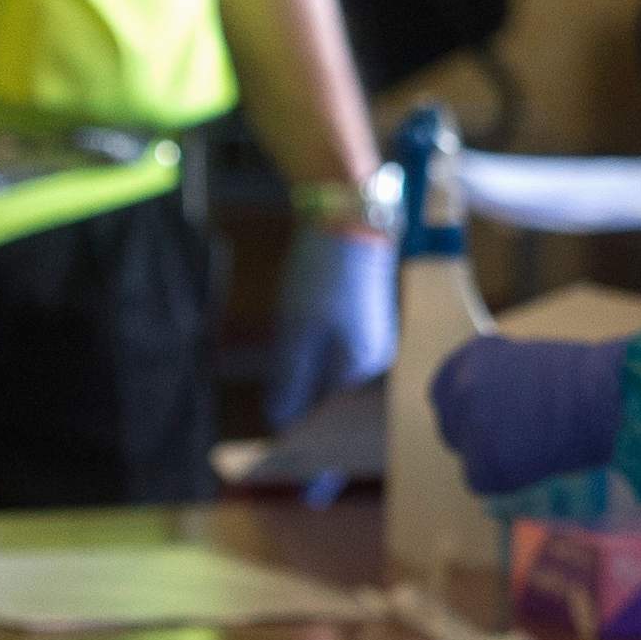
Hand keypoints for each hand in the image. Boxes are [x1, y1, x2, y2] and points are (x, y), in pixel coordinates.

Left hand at [266, 222, 398, 427]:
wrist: (349, 219)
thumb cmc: (323, 278)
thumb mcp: (297, 334)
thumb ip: (289, 380)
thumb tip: (278, 420)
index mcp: (358, 367)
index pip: (319, 404)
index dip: (289, 400)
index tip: (266, 393)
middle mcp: (373, 357)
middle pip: (325, 382)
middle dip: (296, 375)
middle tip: (276, 350)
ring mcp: (373, 333)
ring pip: (328, 358)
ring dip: (303, 353)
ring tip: (287, 328)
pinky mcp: (366, 312)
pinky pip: (335, 337)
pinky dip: (313, 333)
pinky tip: (301, 312)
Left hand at [433, 333, 629, 495]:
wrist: (606, 400)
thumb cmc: (583, 379)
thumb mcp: (528, 365)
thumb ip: (501, 383)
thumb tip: (496, 409)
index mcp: (469, 361)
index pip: (446, 392)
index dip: (466, 409)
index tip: (483, 419)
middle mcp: (461, 391)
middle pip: (454, 427)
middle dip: (480, 437)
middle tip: (514, 444)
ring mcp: (470, 430)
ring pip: (473, 457)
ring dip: (498, 460)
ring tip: (537, 453)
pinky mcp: (485, 468)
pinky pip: (487, 481)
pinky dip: (509, 482)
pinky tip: (538, 468)